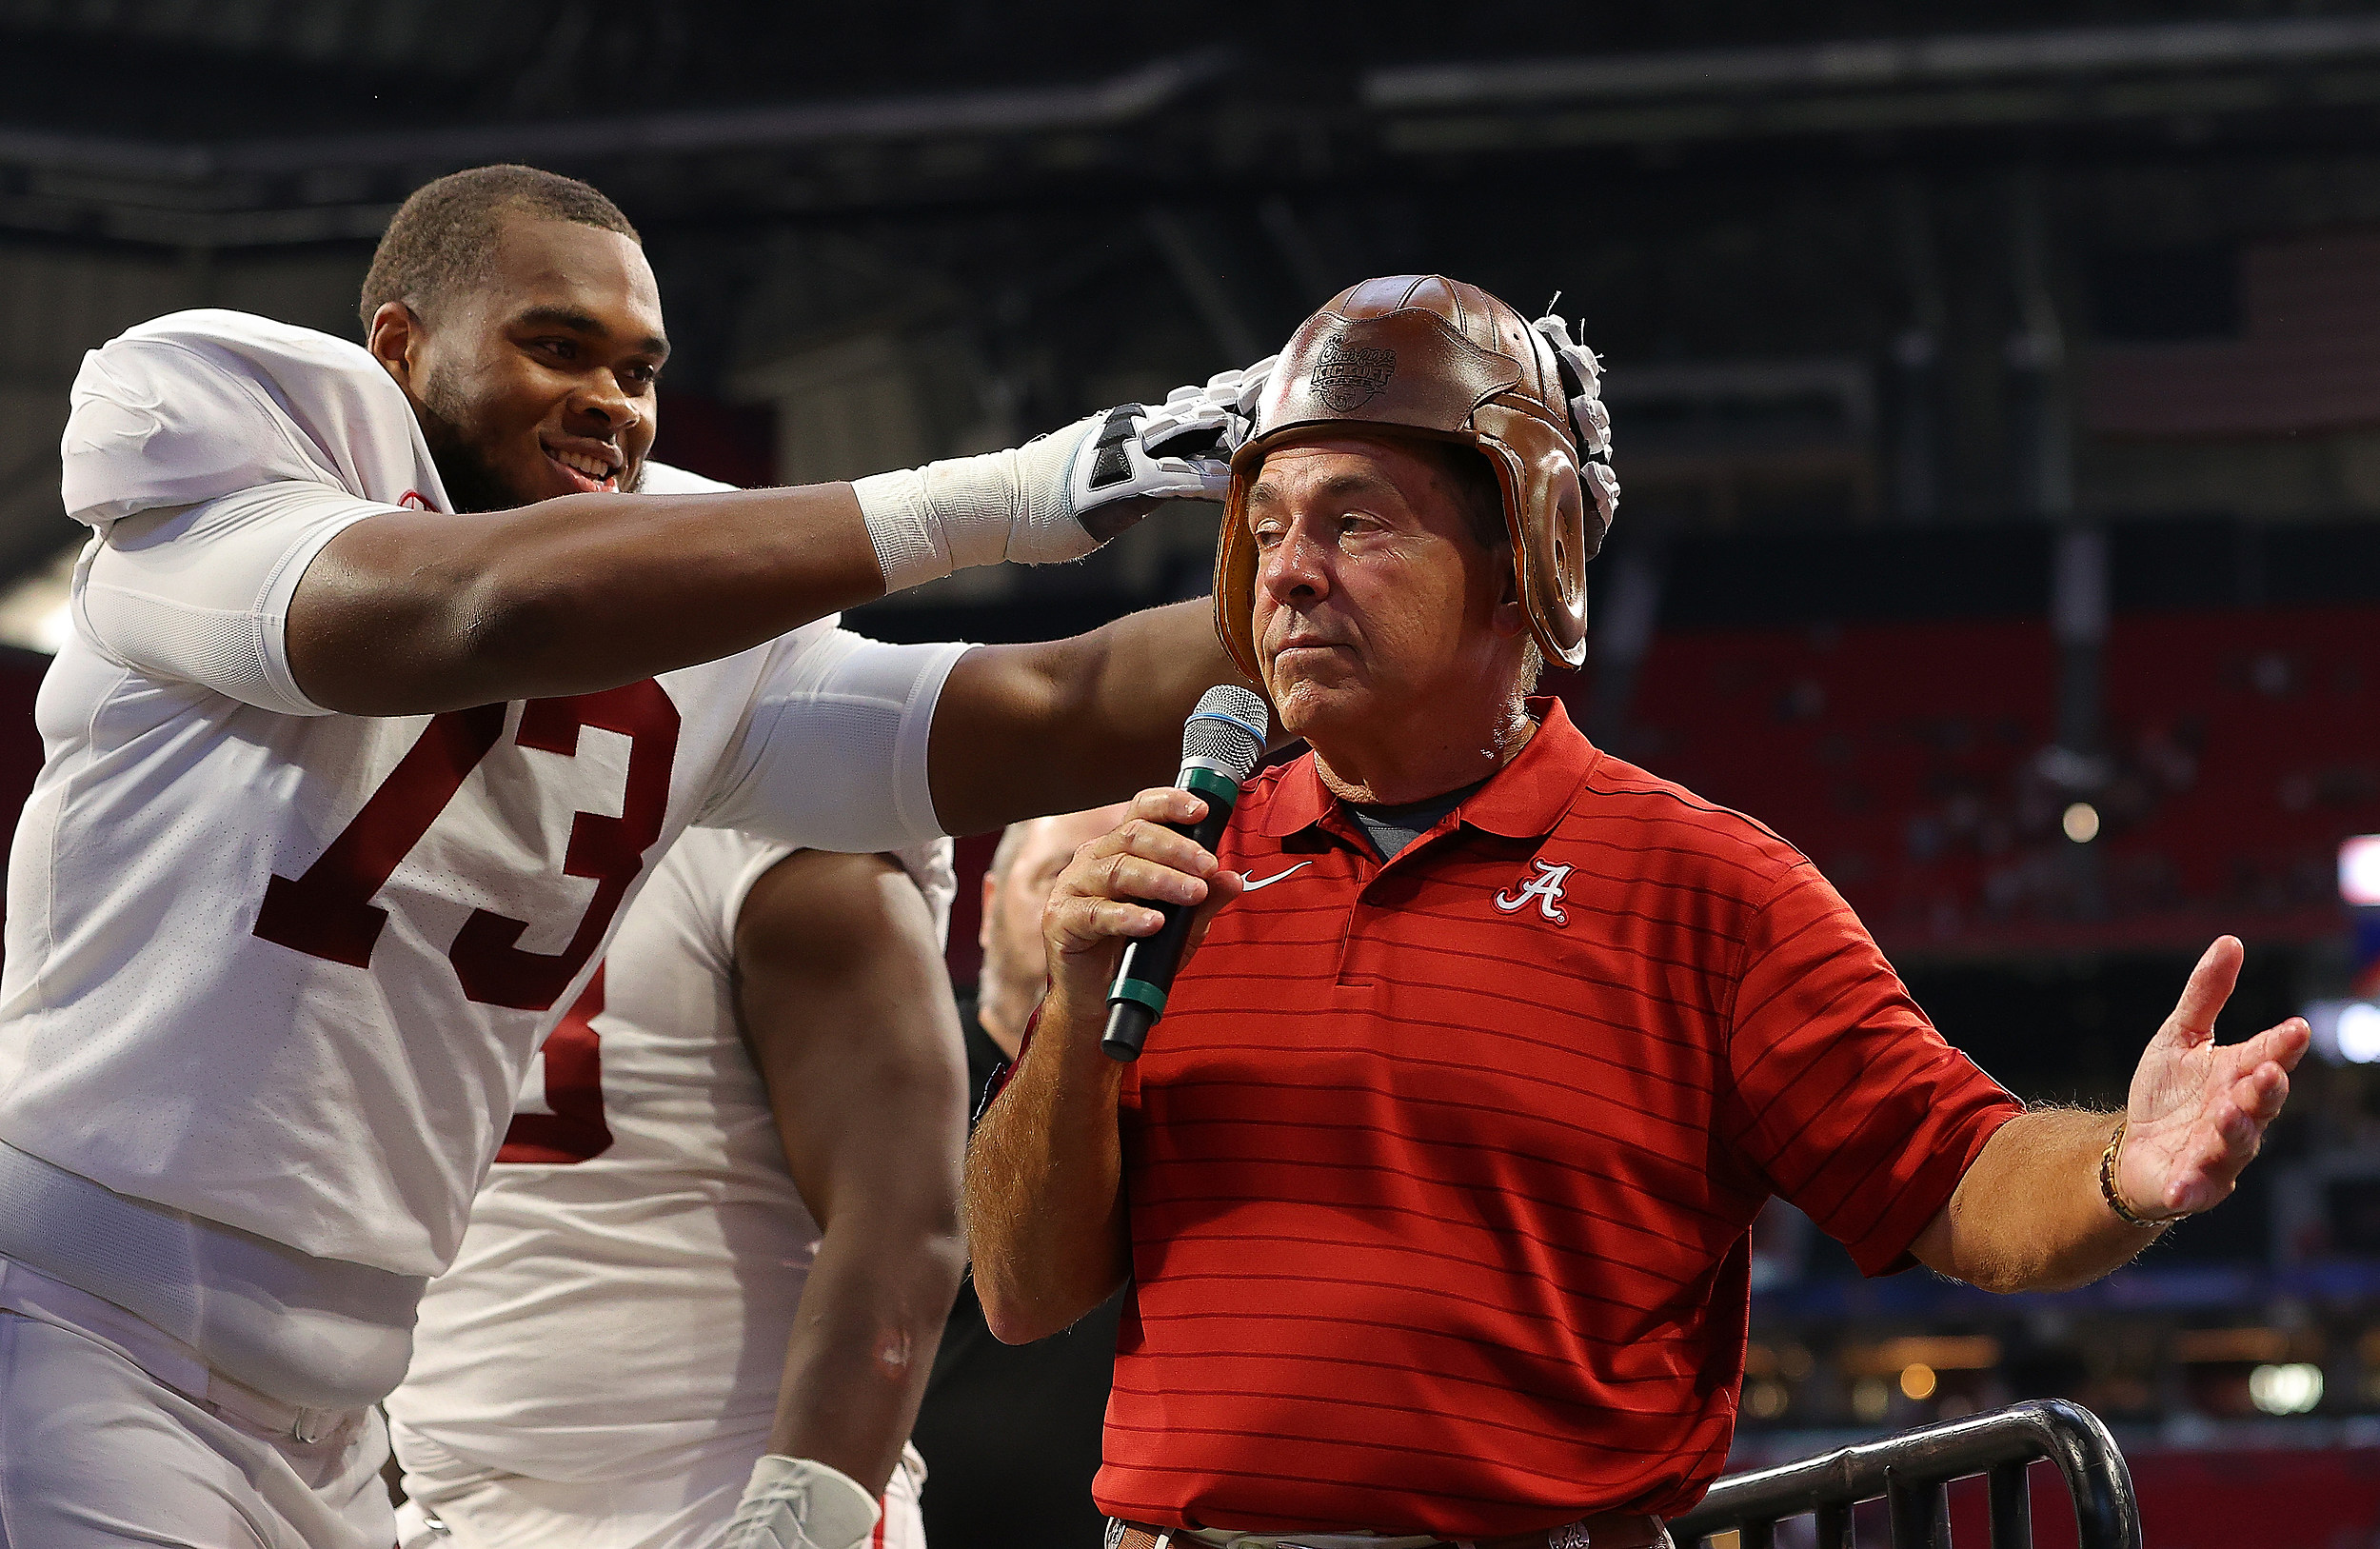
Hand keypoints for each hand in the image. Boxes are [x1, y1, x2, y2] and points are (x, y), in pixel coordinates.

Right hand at [1040, 787, 1244, 1014]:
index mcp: (1119, 848)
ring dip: (1161, 880)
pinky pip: (1095, 913)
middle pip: (1133, 835)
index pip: (1142, 811)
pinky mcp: (1061, 920)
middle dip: (1177, 849)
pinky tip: (1153, 923)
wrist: (1098, 999)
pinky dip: (1128, 916)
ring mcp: (1073, 887)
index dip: (1171, 804)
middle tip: (1208, 867)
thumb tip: (1233, 880)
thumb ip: (1204, 902)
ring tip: (1192, 894)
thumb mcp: (1181, 927)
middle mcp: (1094, 859)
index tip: (1203, 812)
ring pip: (1118, 870)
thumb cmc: (1136, 953)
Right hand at [1064, 357, 1276, 540]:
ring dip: (1233, 430)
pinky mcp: (1120, 481)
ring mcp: (1128, 450)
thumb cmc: (1053, 496)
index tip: (1272, 378)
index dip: (1238, 391)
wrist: (1007, 502)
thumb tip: (1177, 468)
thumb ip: (1145, 463)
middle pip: (1205, 408)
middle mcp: (1137, 428)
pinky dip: (1201, 480)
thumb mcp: (1107, 471)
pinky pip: (1170, 479)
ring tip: (1272, 426)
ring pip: (1191, 434)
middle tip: (1284, 385)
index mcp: (1138, 423)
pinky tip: (1229, 482)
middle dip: (1247, 398)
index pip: (1199, 402)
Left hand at [2116, 936, 2310, 1218]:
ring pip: (2235, 1145)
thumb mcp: (2178, 1037)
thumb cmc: (2166, 1094)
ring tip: (2227, 1113)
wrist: (2134, 1150)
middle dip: (2266, 1089)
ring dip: (2234, 1131)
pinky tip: (2179, 1187)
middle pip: (2261, 1104)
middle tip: (2267, 1072)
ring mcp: (2219, 1155)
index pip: (2269, 1057)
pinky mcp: (2191, 1186)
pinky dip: (2188, 1187)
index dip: (2283, 1045)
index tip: (2296, 1028)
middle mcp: (2239, 1117)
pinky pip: (2193, 1188)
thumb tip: (2230, 941)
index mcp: (2240, 1078)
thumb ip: (2205, 995)